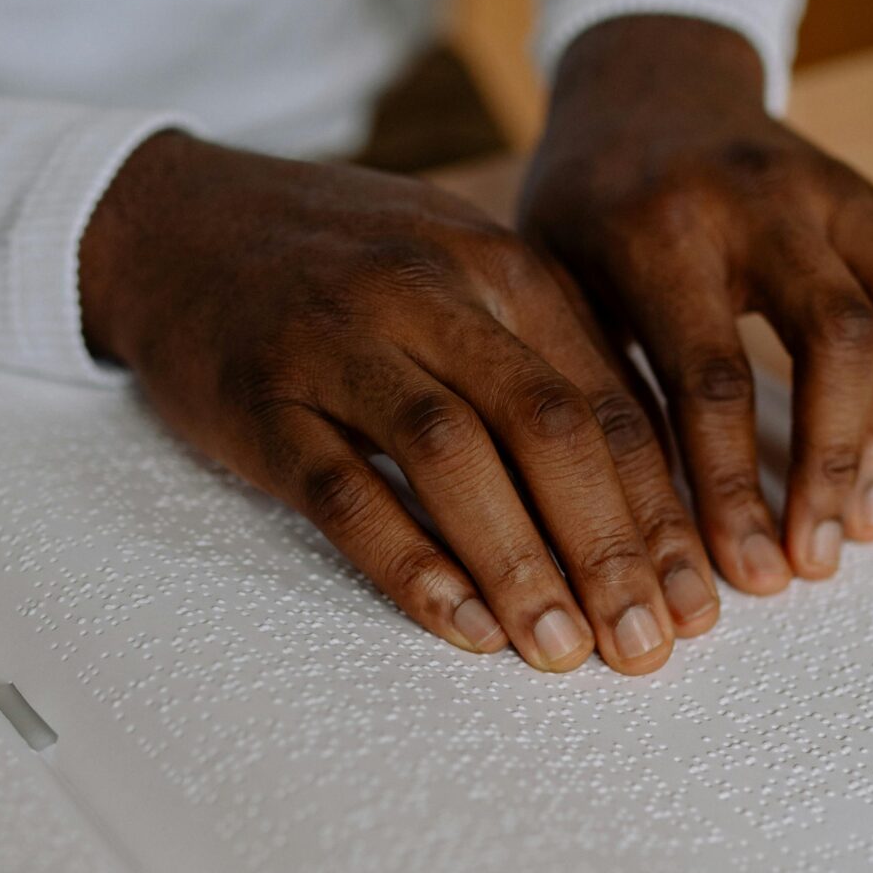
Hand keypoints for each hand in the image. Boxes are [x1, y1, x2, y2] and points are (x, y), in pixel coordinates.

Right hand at [79, 132, 721, 671]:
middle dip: (612, 545)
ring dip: (520, 562)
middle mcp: (428, 294)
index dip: (663, 509)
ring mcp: (339, 346)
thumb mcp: (461, 269)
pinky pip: (344, 492)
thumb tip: (659, 478)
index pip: (610, 399)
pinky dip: (410, 564)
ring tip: (566, 650)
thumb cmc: (341, 263)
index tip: (700, 597)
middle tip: (650, 642)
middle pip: (548, 426)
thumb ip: (551, 352)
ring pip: (452, 457)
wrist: (173, 221)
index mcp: (500, 266)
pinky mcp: (262, 404)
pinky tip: (464, 626)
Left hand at [519, 16, 872, 593]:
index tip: (746, 571)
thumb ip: (598, 386)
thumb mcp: (554, 278)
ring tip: (866, 523)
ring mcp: (830, 194)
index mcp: (661, 227)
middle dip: (835, 463)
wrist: (648, 79)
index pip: (713, 377)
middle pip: (837, 341)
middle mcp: (759, 200)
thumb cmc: (586, 203)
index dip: (735, 488)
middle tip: (818, 558)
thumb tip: (631, 535)